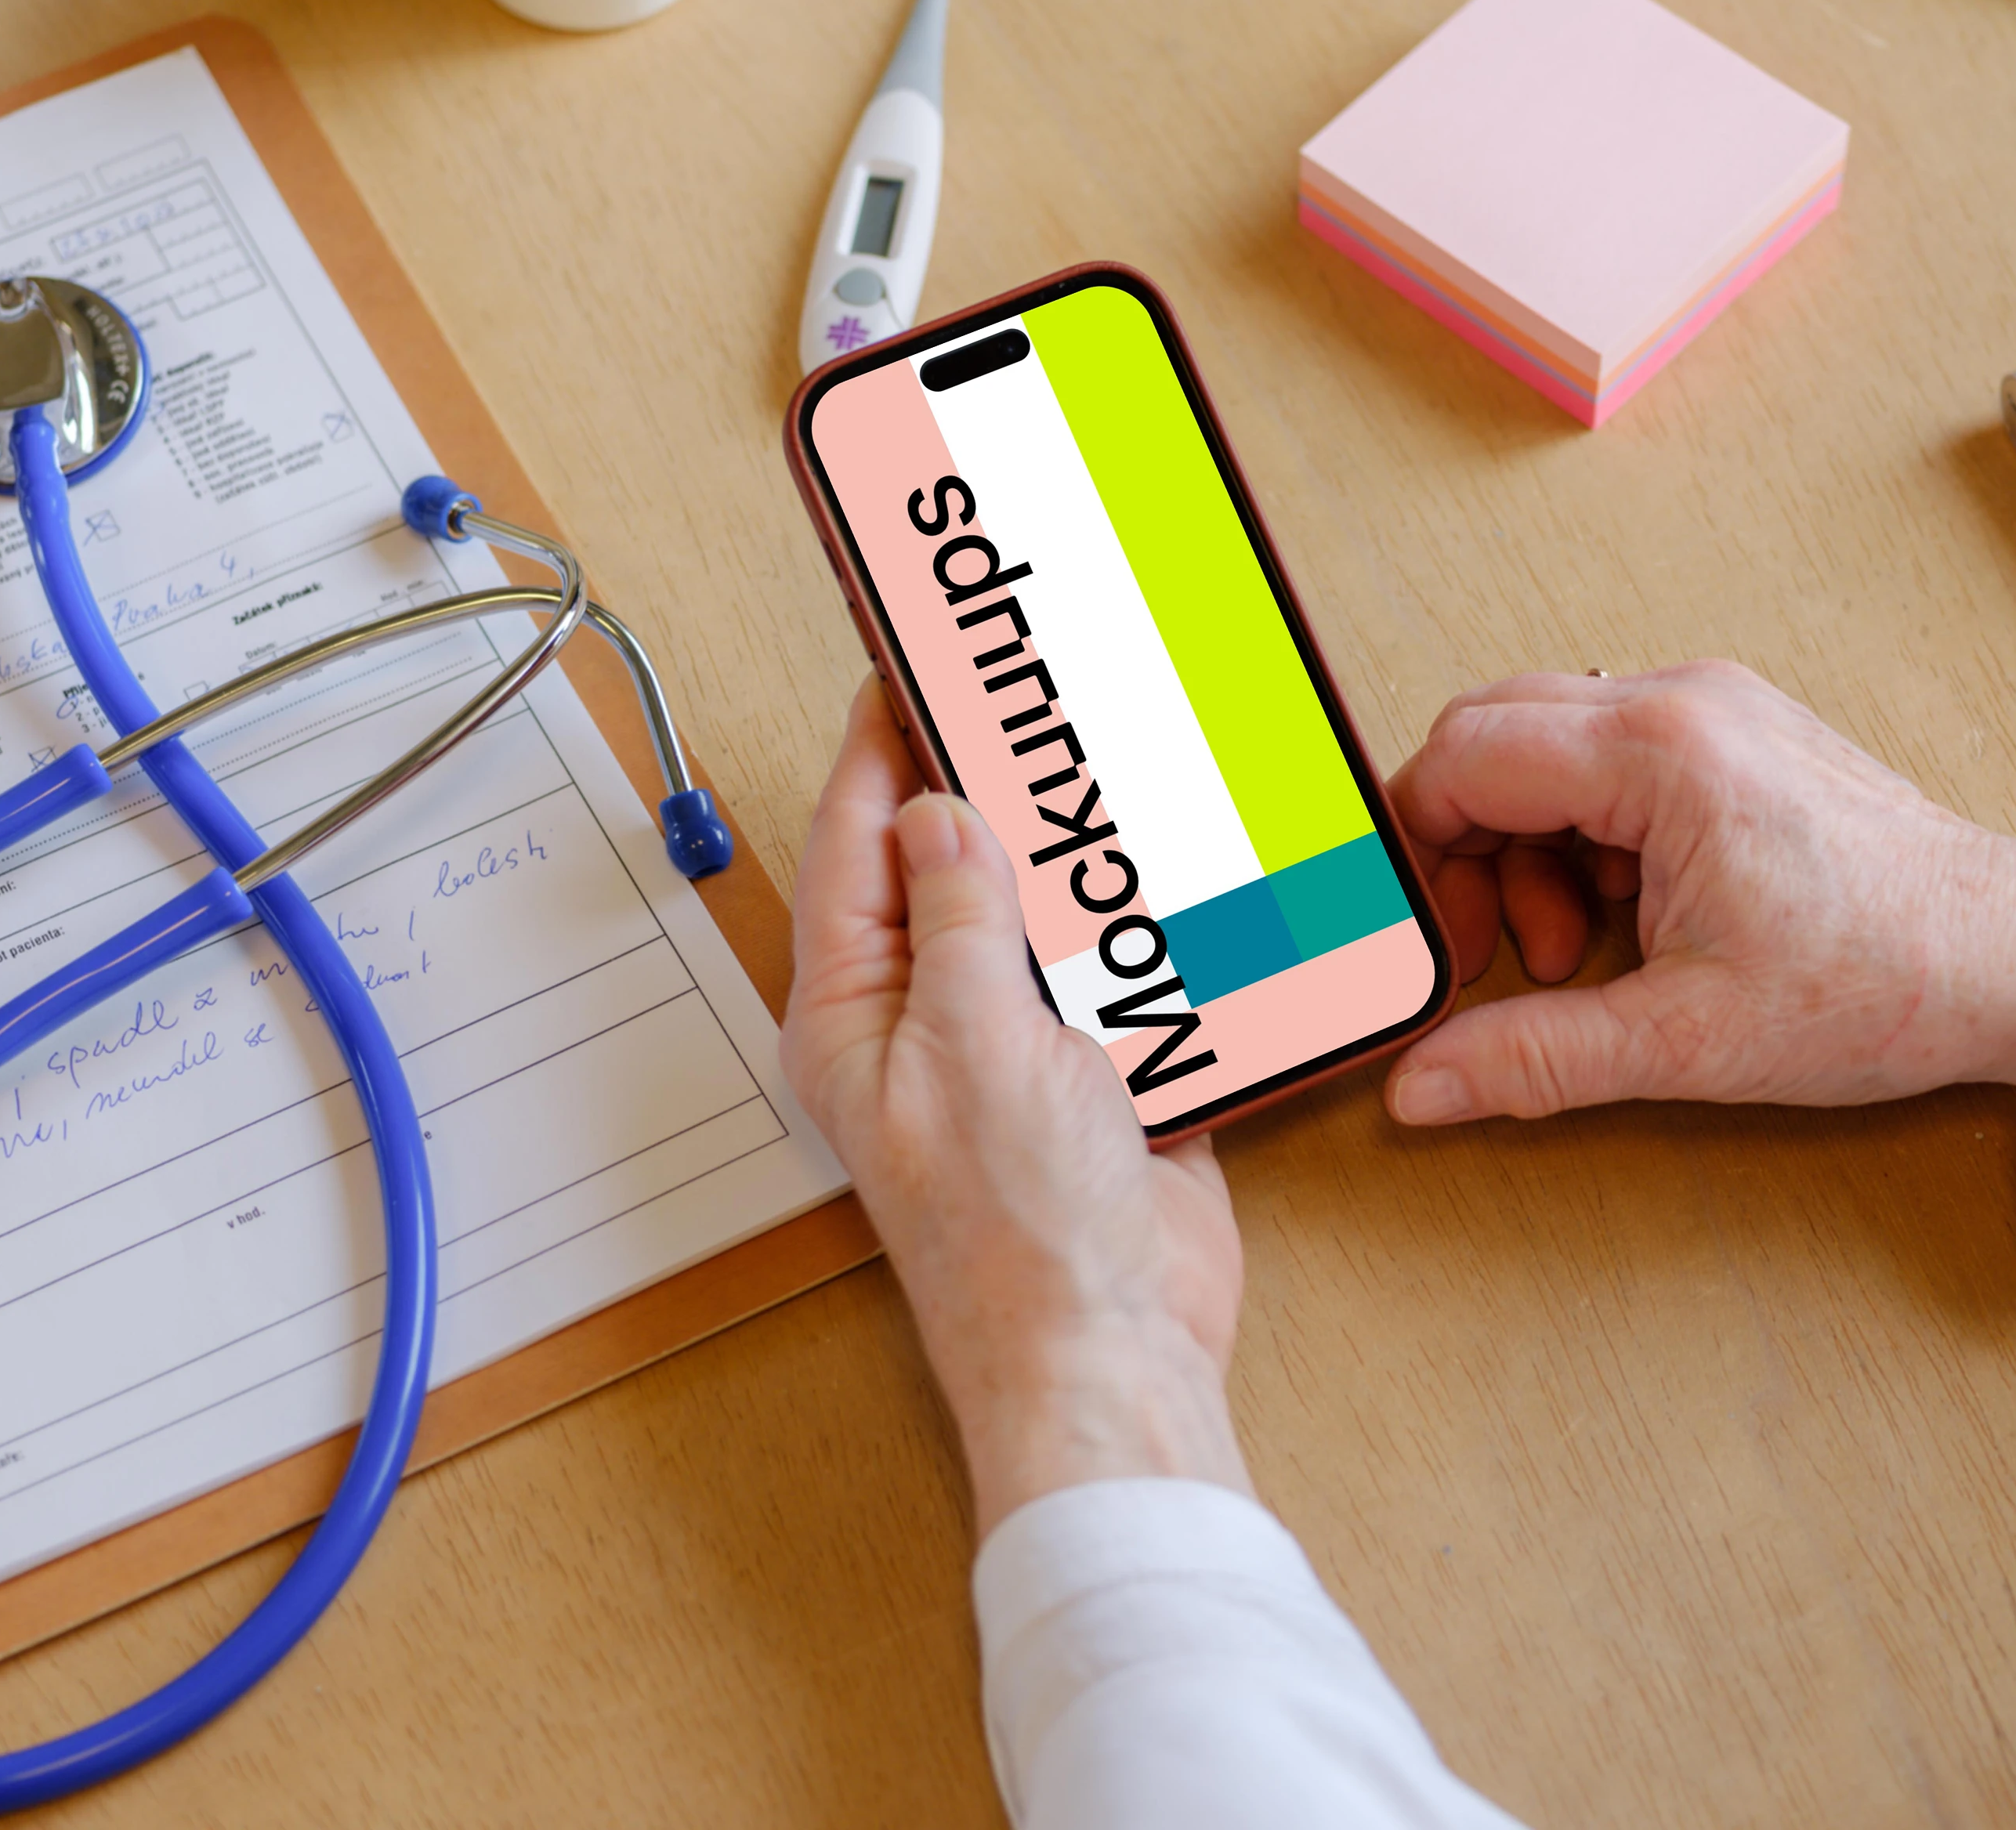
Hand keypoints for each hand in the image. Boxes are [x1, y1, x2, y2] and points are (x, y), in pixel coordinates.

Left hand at [783, 679, 1251, 1532]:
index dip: (877, 748)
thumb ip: (959, 918)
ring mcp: (1013, 1046)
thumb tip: (934, 814)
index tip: (900, 661)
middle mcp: (925, 1022)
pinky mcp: (1099, 1072)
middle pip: (943, 866)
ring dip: (1065, 842)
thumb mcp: (972, 1044)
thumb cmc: (1015, 1237)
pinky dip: (1138, 916)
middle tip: (1007, 684)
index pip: (853, 846)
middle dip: (977, 778)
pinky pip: (1112, 967)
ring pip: (1031, 909)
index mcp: (856, 1015)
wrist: (1116, 1352)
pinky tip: (1162, 857)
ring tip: (1087, 746)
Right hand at [1380, 663, 2015, 1123]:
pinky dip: (1590, 840)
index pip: (1465, 756)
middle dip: (1471, 851)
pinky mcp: (1737, 739)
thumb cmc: (1882, 982)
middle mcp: (1682, 702)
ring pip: (1548, 750)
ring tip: (1586, 951)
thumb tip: (1425, 1084)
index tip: (1433, 935)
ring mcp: (1715, 712)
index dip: (1420, 849)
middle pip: (1494, 737)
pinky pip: (1610, 762)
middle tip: (1501, 952)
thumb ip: (1537, 1055)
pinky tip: (1633, 920)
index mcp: (1660, 752)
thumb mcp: (1687, 1039)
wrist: (2009, 961)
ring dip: (1533, 853)